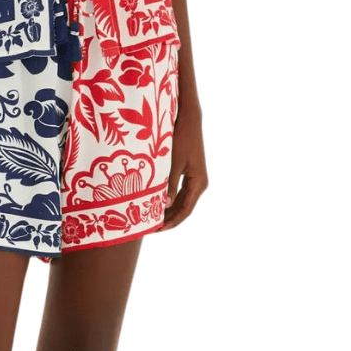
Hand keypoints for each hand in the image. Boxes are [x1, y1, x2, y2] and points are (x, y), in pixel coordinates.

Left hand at [162, 108, 206, 230]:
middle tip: (151, 228)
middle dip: (169, 218)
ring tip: (153, 218)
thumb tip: (165, 206)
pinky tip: (158, 203)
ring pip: (182, 200)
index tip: (158, 229)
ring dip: (169, 210)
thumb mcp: (172, 164)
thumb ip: (169, 186)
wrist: (189, 120)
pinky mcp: (190, 173)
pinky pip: (181, 191)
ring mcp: (196, 178)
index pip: (185, 210)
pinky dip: (170, 199)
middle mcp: (199, 183)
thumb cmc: (181, 139)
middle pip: (184, 207)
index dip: (171, 221)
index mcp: (198, 183)